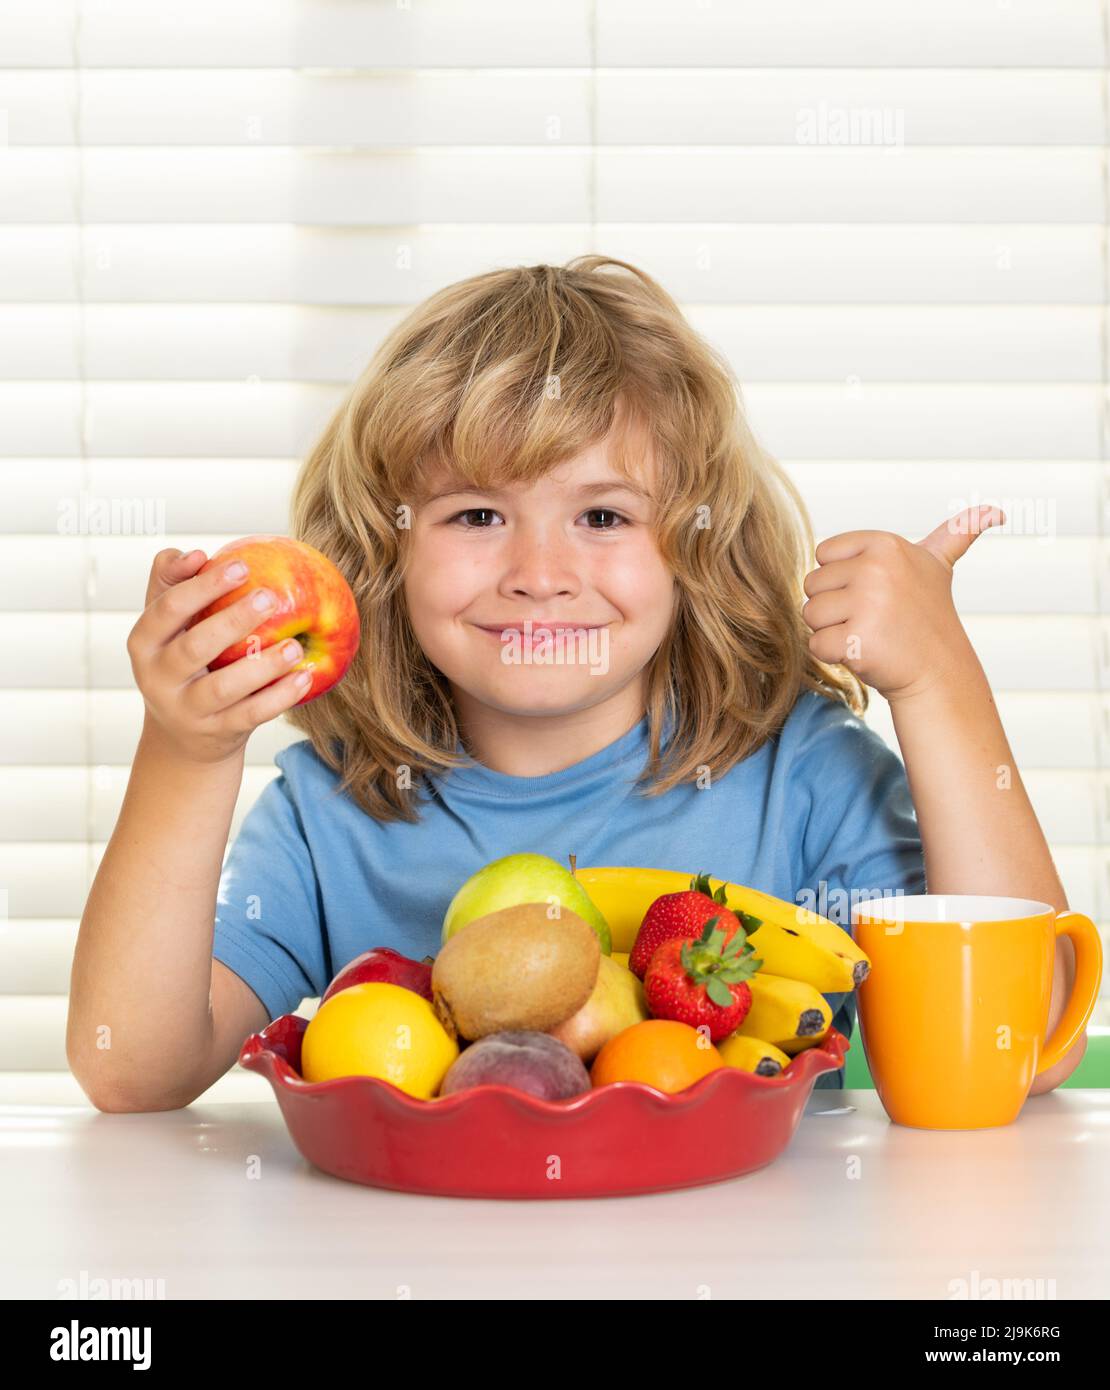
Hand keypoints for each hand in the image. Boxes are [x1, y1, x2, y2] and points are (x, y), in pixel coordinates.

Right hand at [127, 548, 313, 763]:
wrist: (182, 734)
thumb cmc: (181, 659)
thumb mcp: (169, 624)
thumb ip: (173, 581)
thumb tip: (195, 554)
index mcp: (143, 642)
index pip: (168, 609)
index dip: (202, 586)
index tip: (241, 565)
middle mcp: (157, 678)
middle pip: (194, 648)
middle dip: (232, 620)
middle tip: (269, 597)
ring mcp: (186, 710)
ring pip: (223, 688)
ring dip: (262, 665)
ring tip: (294, 645)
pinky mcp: (216, 733)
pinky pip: (251, 715)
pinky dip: (279, 697)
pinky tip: (304, 676)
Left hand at [801, 504, 1004, 701]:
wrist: (939, 672)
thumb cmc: (928, 617)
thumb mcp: (938, 566)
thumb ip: (956, 532)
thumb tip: (996, 511)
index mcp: (885, 544)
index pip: (824, 555)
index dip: (842, 579)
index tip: (875, 592)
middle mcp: (876, 568)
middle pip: (813, 586)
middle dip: (836, 607)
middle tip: (873, 619)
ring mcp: (867, 604)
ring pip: (811, 614)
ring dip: (833, 631)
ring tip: (870, 634)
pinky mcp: (857, 639)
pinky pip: (816, 644)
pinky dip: (834, 655)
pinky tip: (865, 653)